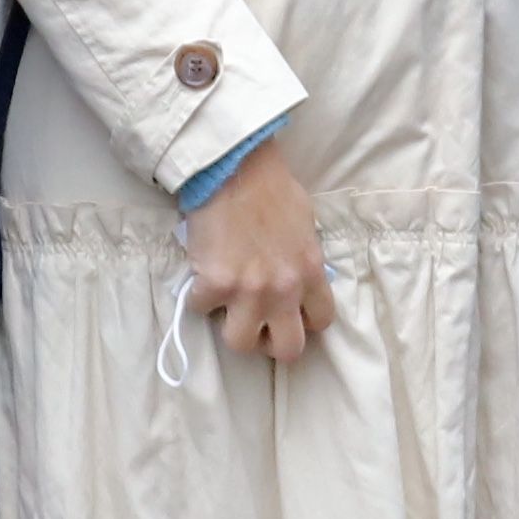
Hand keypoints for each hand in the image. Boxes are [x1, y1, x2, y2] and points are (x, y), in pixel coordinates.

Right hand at [182, 142, 333, 368]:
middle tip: (256, 322)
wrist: (234, 168)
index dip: (303, 322)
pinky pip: (200, 308)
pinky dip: (197, 296)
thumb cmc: (271, 188)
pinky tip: (201, 276)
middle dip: (270, 342)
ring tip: (225, 305)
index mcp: (311, 272)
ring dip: (230, 326)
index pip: (321, 321)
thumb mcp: (304, 225)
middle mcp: (285, 289)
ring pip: (240, 343)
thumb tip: (297, 276)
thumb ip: (304, 259)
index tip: (288, 313)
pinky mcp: (216, 284)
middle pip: (287, 350)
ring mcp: (249, 291)